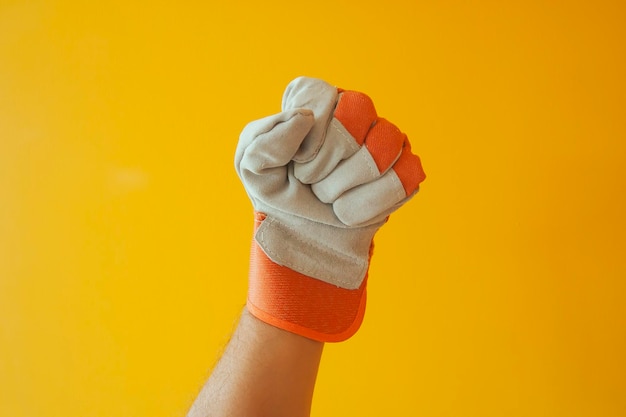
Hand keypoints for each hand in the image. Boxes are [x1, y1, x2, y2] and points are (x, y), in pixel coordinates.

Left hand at [235, 77, 424, 340]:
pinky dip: (372, 203)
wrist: (305, 236)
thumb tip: (305, 119)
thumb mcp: (253, 168)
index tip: (297, 164)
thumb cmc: (279, 193)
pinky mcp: (407, 168)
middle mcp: (355, 108)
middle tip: (313, 183)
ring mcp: (387, 137)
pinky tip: (352, 211)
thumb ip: (263, 141)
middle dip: (326, 164)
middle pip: (354, 118)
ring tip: (331, 198)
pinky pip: (405, 176)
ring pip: (380, 151)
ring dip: (346, 187)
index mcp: (316, 98)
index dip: (307, 140)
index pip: (321, 98)